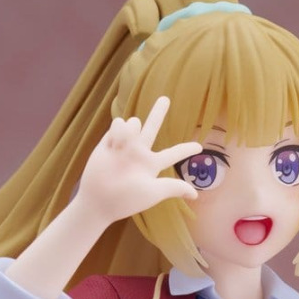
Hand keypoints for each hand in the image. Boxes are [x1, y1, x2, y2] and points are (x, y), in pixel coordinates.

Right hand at [77, 96, 199, 226]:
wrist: (98, 199)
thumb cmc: (127, 199)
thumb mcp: (153, 193)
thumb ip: (173, 187)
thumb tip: (195, 195)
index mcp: (152, 165)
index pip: (173, 154)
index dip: (186, 149)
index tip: (199, 147)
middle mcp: (139, 153)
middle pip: (152, 128)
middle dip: (158, 112)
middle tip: (165, 99)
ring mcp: (124, 146)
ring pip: (134, 122)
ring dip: (132, 129)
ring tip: (123, 148)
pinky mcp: (108, 142)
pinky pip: (118, 123)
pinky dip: (118, 130)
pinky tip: (113, 145)